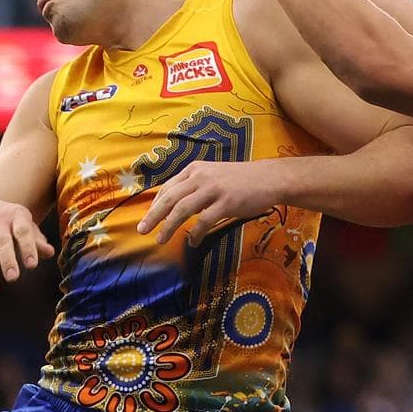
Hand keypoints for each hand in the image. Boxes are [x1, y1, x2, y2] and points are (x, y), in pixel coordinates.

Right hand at [0, 196, 54, 292]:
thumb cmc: (10, 221)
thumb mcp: (25, 224)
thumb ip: (37, 240)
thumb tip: (50, 252)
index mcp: (16, 216)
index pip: (23, 231)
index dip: (28, 247)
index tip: (32, 265)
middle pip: (1, 242)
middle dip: (7, 260)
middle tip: (13, 278)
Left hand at [136, 160, 285, 246]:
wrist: (270, 178)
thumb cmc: (241, 180)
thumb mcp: (213, 176)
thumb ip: (195, 188)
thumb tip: (177, 207)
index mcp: (195, 169)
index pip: (167, 188)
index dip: (154, 205)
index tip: (147, 218)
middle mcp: (201, 176)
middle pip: (170, 198)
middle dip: (153, 216)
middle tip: (142, 230)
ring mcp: (213, 189)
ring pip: (182, 209)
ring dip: (169, 226)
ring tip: (161, 239)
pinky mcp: (226, 202)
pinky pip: (204, 221)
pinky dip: (196, 233)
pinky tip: (193, 242)